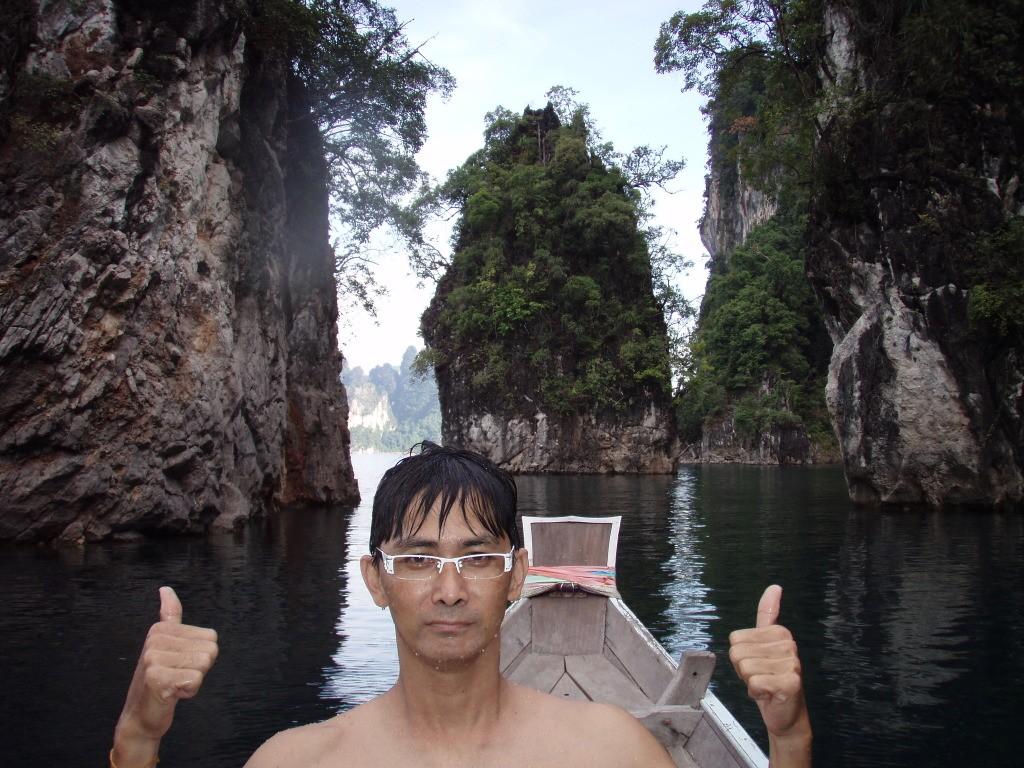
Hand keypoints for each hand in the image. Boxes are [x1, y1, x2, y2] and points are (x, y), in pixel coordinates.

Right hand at [112, 587, 218, 766]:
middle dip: (198, 669)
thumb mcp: (166, 645)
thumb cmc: (160, 679)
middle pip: (210, 651)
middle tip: (176, 677)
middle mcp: (155, 639)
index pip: (210, 638)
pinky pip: (195, 680)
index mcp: (160, 629)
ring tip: (173, 684)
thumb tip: (166, 589)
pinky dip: (188, 692)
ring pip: (203, 665)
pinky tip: (171, 694)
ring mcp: (153, 658)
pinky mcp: (156, 678)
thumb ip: (170, 616)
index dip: (200, 656)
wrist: (141, 717)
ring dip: (193, 680)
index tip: (179, 664)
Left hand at [729, 585, 810, 765]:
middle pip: (737, 653)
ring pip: (745, 668)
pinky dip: (756, 693)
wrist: (787, 713)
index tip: (757, 662)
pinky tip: (769, 694)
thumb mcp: (763, 644)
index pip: (736, 639)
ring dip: (750, 682)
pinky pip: (754, 683)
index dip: (740, 655)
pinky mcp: (791, 683)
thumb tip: (774, 586)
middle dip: (743, 670)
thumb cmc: (771, 677)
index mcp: (780, 632)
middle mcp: (788, 645)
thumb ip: (767, 614)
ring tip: (765, 684)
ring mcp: (791, 664)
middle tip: (761, 676)